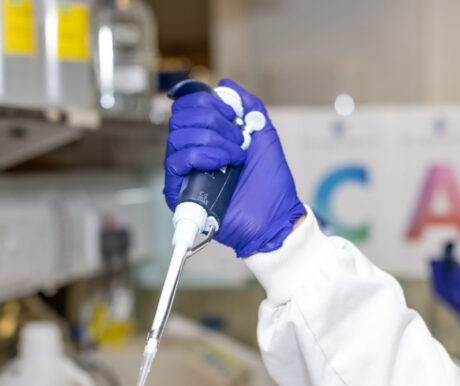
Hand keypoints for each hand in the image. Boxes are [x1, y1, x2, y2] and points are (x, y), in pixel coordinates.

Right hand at [164, 78, 305, 257]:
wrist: (274, 218)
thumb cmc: (271, 184)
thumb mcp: (264, 135)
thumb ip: (248, 106)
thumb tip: (225, 85)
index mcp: (208, 138)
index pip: (189, 107)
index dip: (208, 102)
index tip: (234, 115)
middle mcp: (194, 153)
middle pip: (181, 117)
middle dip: (213, 121)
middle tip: (238, 140)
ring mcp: (187, 172)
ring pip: (178, 136)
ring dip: (212, 140)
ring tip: (236, 156)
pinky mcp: (181, 192)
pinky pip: (176, 161)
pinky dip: (202, 155)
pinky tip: (223, 163)